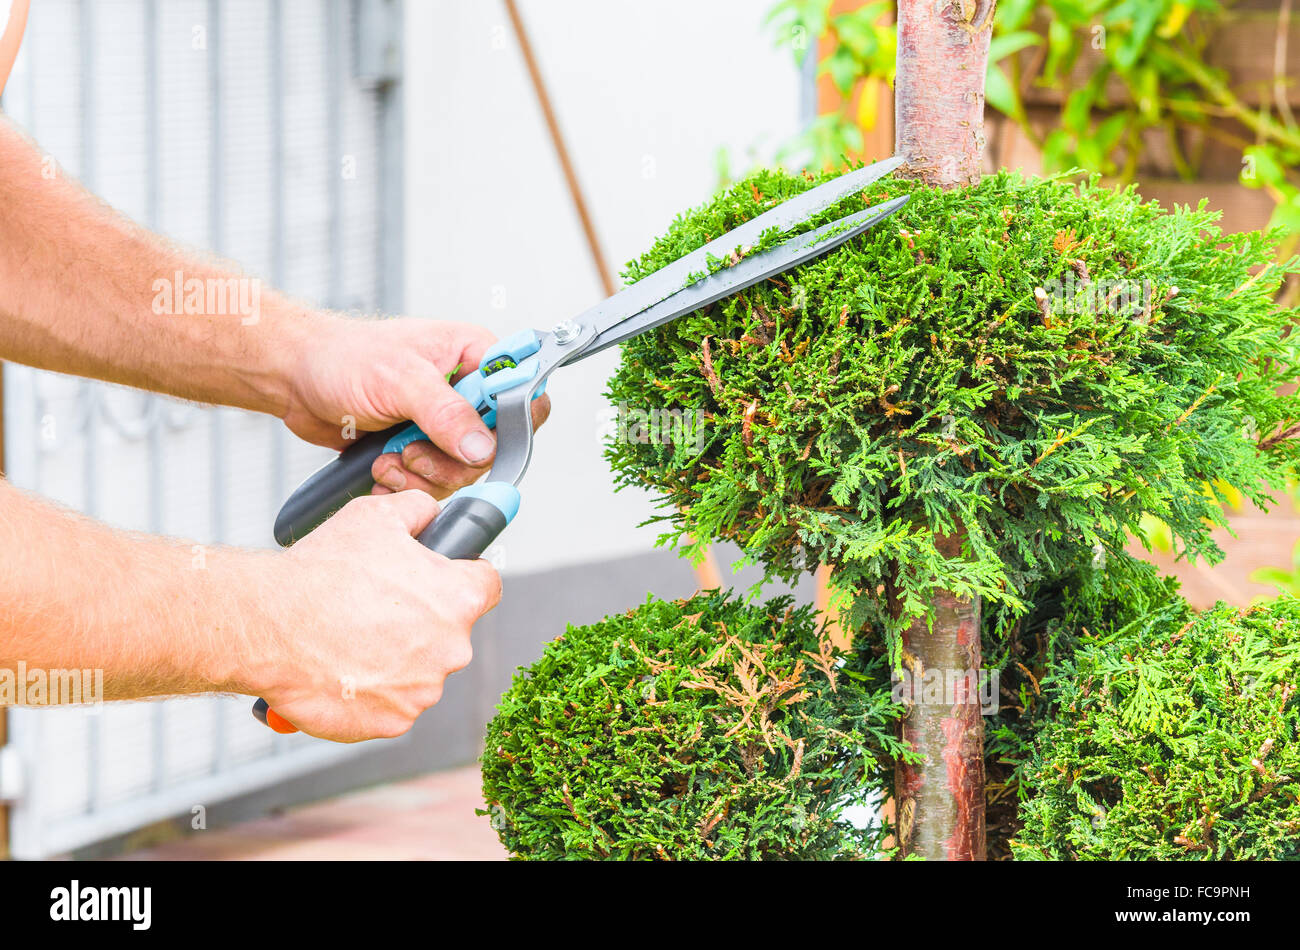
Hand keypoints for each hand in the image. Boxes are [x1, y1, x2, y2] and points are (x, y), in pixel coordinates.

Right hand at [246, 491, 501, 741]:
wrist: (267, 627)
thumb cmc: (320, 573)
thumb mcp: (376, 516)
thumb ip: (419, 510)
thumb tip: (432, 513)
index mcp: (458, 599)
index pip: (486, 585)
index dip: (464, 576)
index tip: (443, 577)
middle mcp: (451, 649)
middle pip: (450, 631)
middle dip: (420, 621)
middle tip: (375, 608)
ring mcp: (423, 690)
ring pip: (420, 671)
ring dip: (395, 658)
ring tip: (350, 639)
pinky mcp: (393, 722)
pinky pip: (392, 704)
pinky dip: (371, 692)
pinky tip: (342, 669)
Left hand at [283, 315, 550, 498]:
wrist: (296, 379)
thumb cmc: (343, 358)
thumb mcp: (400, 379)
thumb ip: (446, 413)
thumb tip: (482, 447)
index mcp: (474, 356)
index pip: (521, 393)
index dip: (508, 424)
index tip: (477, 442)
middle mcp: (465, 390)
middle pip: (492, 446)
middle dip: (449, 460)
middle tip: (413, 452)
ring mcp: (444, 422)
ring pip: (462, 471)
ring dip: (422, 474)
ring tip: (389, 457)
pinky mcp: (422, 447)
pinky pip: (434, 481)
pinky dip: (406, 483)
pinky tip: (381, 466)